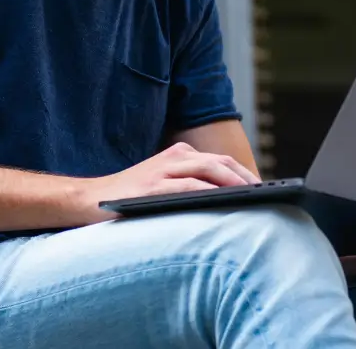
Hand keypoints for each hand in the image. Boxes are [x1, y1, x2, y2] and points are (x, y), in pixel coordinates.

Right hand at [79, 142, 259, 223]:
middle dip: (246, 177)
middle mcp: (174, 157)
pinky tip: (223, 199)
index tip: (263, 189)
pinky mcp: (153, 186)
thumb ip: (190, 185)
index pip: (220, 161)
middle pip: (220, 163)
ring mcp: (163, 170)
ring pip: (209, 169)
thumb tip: (228, 201)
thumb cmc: (131, 197)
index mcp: (179, 155)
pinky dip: (209, 191)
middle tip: (266, 193)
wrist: (89, 200)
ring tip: (252, 196)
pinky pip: (188, 186)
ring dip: (234, 182)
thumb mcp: (163, 185)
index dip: (244, 174)